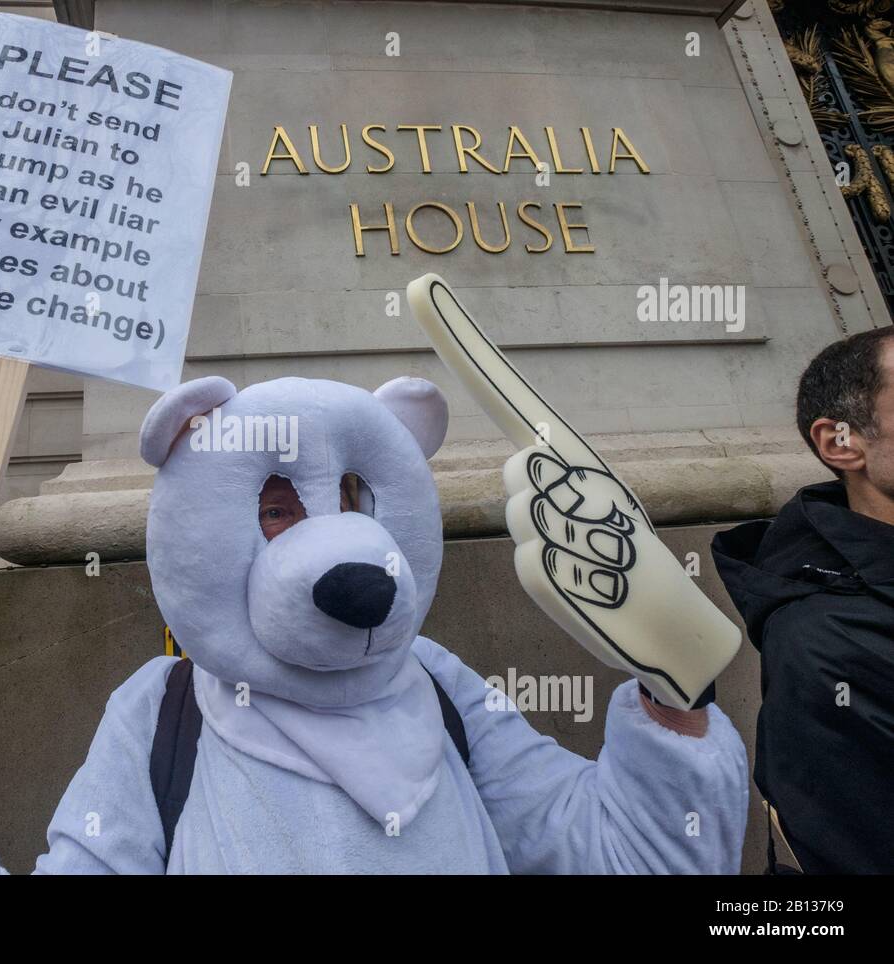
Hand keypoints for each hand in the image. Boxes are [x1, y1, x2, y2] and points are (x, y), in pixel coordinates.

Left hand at [408, 273, 740, 708]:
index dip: (462, 344)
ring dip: (545, 540)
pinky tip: (587, 589)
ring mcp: (576, 515)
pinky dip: (551, 582)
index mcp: (577, 454)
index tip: (418, 288)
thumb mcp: (584, 509)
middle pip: (516, 470)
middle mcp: (581, 471)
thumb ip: (543, 481)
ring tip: (588, 560)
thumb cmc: (619, 561)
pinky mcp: (565, 568)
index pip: (511, 392)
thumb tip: (520, 457)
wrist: (675, 631)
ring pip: (521, 515)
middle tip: (580, 530)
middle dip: (533, 498)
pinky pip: (531, 565)